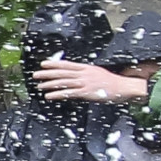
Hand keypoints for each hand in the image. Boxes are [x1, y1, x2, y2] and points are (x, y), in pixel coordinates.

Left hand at [31, 58, 148, 103]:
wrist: (125, 87)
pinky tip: (48, 96)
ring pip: (64, 82)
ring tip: (39, 85)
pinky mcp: (86, 92)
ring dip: (50, 84)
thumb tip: (75, 79)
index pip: (67, 65)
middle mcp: (84, 74)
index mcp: (87, 68)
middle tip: (35, 74)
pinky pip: (69, 93)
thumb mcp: (98, 75)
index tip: (43, 63)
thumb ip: (86, 76)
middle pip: (62, 73)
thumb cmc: (112, 83)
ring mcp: (85, 82)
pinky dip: (57, 94)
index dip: (54, 64)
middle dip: (48, 73)